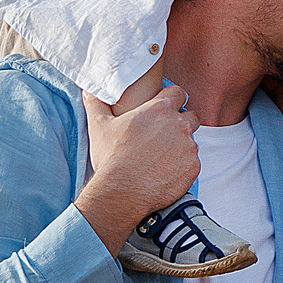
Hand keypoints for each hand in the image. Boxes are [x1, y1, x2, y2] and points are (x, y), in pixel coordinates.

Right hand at [76, 88, 198, 252]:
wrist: (121, 193)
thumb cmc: (111, 158)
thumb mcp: (99, 126)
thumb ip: (97, 103)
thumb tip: (89, 90)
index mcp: (160, 109)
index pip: (177, 93)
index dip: (171, 99)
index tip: (164, 109)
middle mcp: (179, 125)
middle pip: (190, 117)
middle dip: (180, 124)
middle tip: (163, 136)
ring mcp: (189, 147)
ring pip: (191, 142)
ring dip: (180, 147)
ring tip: (160, 159)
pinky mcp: (193, 168)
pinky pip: (192, 163)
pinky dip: (182, 167)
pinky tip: (165, 173)